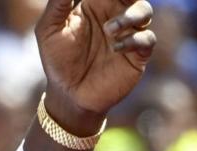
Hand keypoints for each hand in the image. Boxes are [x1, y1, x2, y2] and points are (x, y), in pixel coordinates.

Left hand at [37, 0, 155, 132]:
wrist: (68, 95)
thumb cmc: (57, 60)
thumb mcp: (49, 30)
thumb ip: (58, 3)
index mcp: (96, 4)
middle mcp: (116, 15)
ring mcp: (128, 34)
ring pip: (144, 11)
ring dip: (130, 16)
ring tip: (109, 30)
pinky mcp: (137, 55)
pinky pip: (147, 39)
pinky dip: (135, 40)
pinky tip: (116, 49)